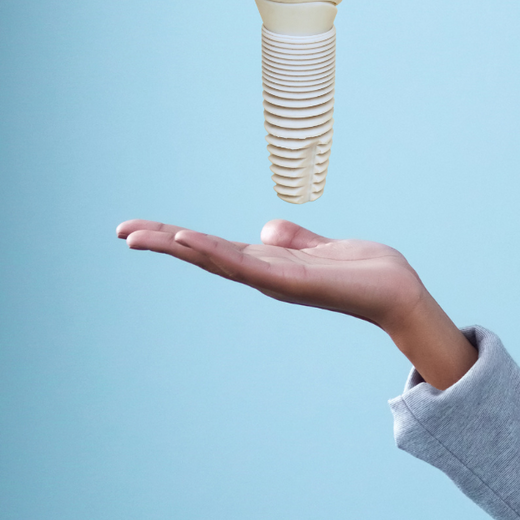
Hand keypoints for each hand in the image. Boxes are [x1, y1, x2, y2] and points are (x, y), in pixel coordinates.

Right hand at [117, 218, 476, 386]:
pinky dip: (215, 252)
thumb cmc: (365, 271)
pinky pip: (247, 265)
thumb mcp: (322, 248)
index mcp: (269, 264)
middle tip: (120, 231)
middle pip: (203, 255)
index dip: (177, 237)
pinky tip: (188, 240)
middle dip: (163, 242)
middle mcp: (265, 275)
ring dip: (178, 246)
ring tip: (140, 234)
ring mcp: (275, 280)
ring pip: (216, 259)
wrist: (399, 291)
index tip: (140, 228)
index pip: (213, 248)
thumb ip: (294, 240)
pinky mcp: (291, 281)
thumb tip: (267, 230)